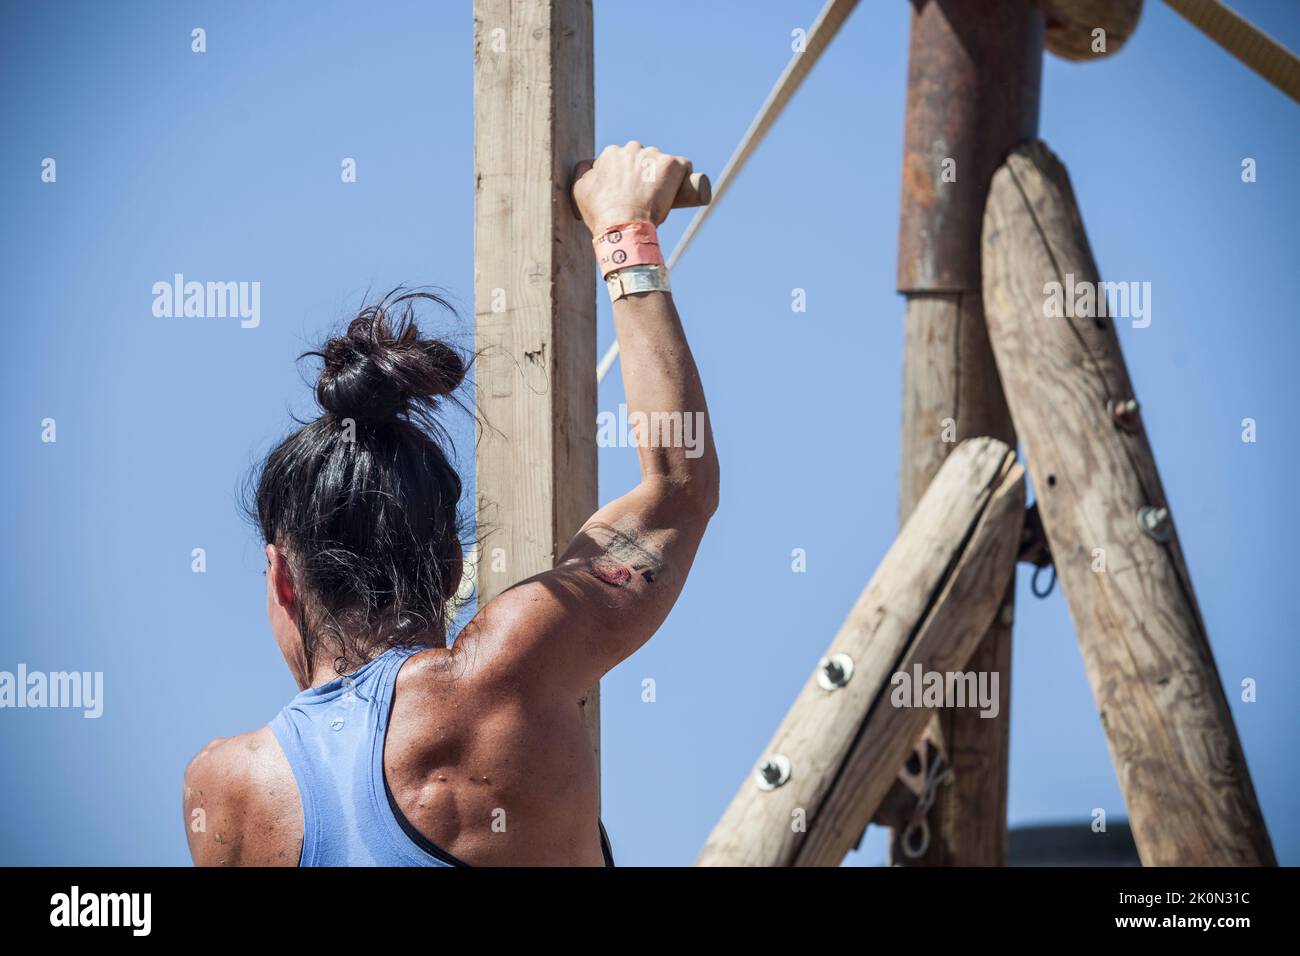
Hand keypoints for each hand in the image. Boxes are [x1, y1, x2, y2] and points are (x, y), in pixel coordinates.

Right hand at [573, 141, 691, 236]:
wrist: (623, 226)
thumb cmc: (601, 213)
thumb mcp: (579, 191)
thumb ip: (582, 174)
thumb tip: (590, 166)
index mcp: (611, 153)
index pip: (624, 160)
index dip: (628, 176)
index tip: (631, 191)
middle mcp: (632, 149)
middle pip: (643, 158)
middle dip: (645, 172)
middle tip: (646, 195)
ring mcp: (653, 155)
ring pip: (662, 162)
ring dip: (662, 175)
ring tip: (660, 197)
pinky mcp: (672, 164)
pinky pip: (684, 165)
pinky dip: (683, 176)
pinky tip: (680, 190)